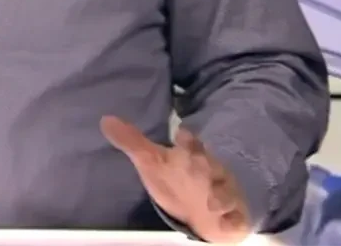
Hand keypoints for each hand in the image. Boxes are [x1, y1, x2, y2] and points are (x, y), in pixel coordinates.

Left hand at [101, 117, 250, 243]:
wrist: (203, 212)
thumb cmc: (175, 181)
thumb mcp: (151, 162)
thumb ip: (131, 142)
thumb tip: (105, 119)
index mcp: (189, 157)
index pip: (189, 143)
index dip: (187, 139)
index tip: (182, 135)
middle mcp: (208, 173)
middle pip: (207, 165)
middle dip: (204, 166)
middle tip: (198, 167)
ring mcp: (223, 193)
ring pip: (223, 192)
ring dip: (219, 196)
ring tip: (211, 202)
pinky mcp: (233, 215)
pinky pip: (235, 217)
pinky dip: (232, 218)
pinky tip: (226, 220)